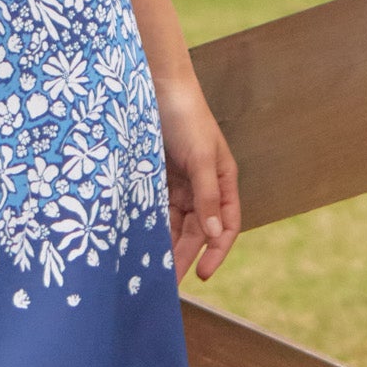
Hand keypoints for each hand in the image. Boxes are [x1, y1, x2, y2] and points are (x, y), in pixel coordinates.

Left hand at [154, 75, 240, 283]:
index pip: (226, 225)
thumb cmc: (186, 117)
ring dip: (167, 243)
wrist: (156, 85)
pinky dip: (151, 224)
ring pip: (175, 222)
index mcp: (223, 181)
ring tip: (152, 267)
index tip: (203, 274)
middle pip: (198, 229)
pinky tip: (140, 240)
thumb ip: (207, 196)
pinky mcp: (157, 177)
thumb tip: (216, 235)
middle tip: (168, 280)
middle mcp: (203, 185)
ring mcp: (180, 182)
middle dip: (185, 254)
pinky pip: (157, 207)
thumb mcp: (200, 157)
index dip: (217, 252)